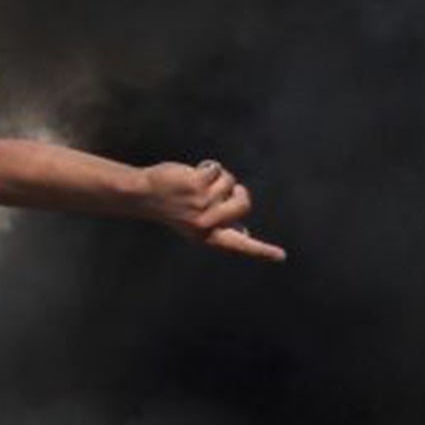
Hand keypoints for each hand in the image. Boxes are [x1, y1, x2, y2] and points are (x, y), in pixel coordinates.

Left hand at [143, 160, 286, 262]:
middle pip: (245, 203)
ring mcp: (203, 204)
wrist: (144, 195)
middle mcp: (208, 223)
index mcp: (209, 236)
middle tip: (227, 189)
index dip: (262, 250)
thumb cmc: (172, 208)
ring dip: (218, 177)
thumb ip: (219, 227)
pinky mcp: (197, 185)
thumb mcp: (196, 225)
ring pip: (230, 182)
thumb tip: (244, 232)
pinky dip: (208, 167)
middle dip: (240, 191)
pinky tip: (191, 175)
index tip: (281, 256)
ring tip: (196, 184)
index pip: (241, 246)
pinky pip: (217, 170)